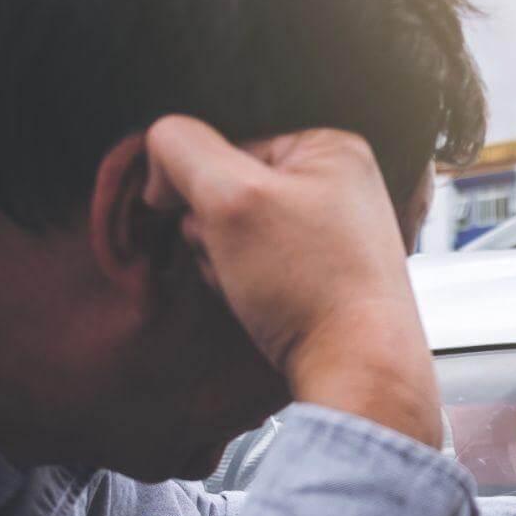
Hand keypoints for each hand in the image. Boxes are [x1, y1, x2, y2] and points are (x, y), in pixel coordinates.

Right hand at [141, 117, 439, 445]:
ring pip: (239, 235)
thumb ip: (181, 149)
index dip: (204, 188)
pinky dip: (248, 287)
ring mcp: (337, 234)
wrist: (357, 369)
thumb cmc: (312, 285)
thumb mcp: (231, 196)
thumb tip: (158, 153)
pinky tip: (269, 306)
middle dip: (218, 232)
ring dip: (227, 263)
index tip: (224, 226)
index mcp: (333, 150)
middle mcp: (342, 187)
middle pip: (232, 192)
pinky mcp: (328, 277)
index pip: (226, 146)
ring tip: (262, 288)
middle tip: (246, 262)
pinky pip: (261, 269)